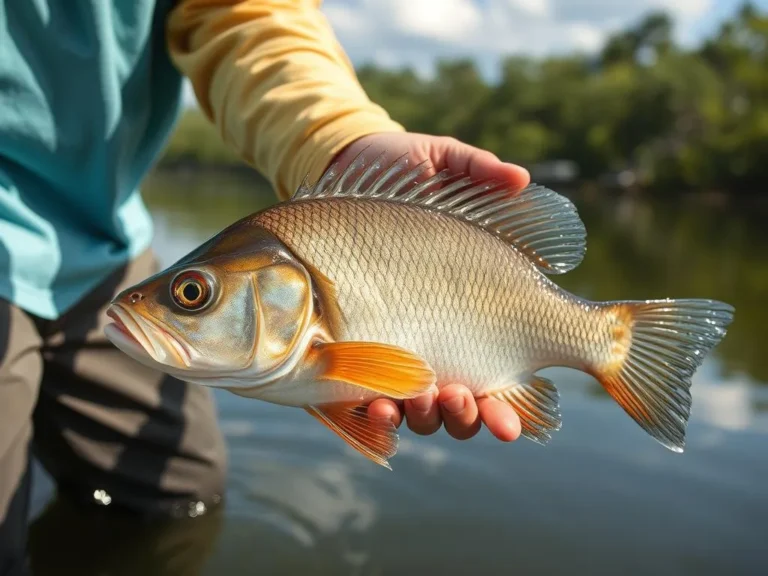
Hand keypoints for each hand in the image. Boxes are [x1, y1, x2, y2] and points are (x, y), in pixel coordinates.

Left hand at [332, 132, 529, 442]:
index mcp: (476, 307)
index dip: (507, 412)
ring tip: (417, 399)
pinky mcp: (350, 343)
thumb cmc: (399, 165)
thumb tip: (519, 179)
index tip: (512, 426)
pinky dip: (371, 411)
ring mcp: (394, 346)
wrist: (341, 168)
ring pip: (415, 410)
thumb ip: (478, 171)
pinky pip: (362, 395)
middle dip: (466, 419)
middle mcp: (438, 337)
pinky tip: (373, 405)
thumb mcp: (440, 160)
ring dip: (421, 417)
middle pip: (460, 408)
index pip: (501, 380)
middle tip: (461, 400)